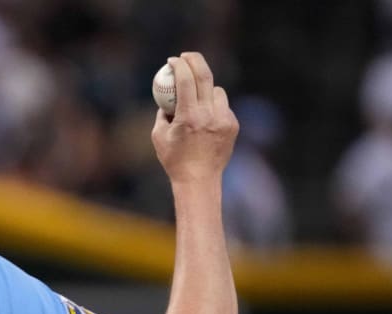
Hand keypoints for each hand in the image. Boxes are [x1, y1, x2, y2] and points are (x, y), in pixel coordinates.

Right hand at [151, 52, 239, 185]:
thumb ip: (162, 114)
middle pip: (205, 76)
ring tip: (196, 100)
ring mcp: (224, 119)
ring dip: (205, 89)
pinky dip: (213, 107)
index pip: (186, 80)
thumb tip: (165, 97)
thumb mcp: (158, 135)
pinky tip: (205, 121)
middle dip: (195, 60)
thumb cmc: (173, 159)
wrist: (199, 180)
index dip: (179, 65)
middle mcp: (208, 115)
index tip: (173, 60)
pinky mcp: (233, 125)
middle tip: (186, 56)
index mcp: (189, 116)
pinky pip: (222, 106)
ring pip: (216, 91)